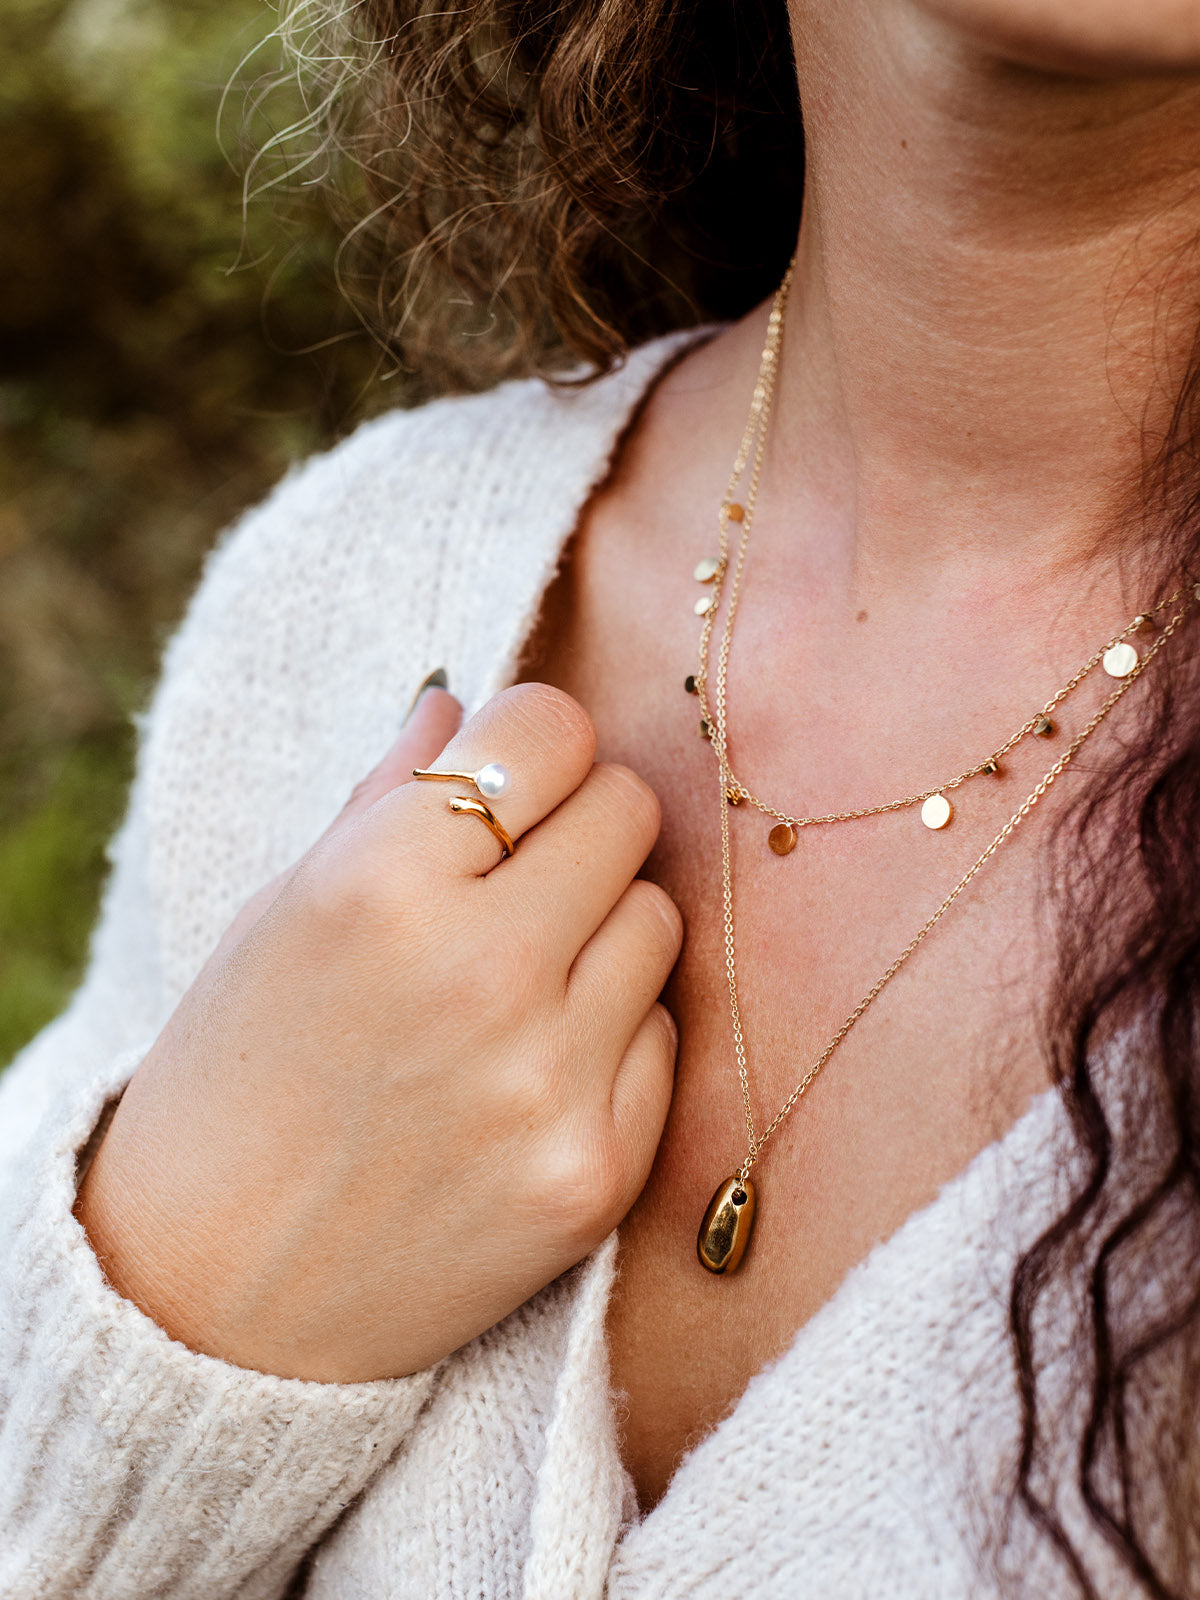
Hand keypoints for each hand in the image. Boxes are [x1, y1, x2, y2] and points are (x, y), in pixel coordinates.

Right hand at [75, 683, 681, 1381]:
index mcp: (379, 886)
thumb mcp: (279, 915)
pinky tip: (532, 1066)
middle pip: (627, 811)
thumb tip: (467, 702)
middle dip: (577, 823)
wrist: (217, 1302)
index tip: (512, 774)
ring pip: (659, 918)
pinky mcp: (599, 1173)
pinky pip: (664, 1036)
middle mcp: (480, 974)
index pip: (551, 731)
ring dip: (601, 928)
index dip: (533, 739)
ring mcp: (550, 1082)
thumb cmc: (237, 1080)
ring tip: (519, 979)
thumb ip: (386, 799)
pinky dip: (614, 1032)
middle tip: (519, 872)